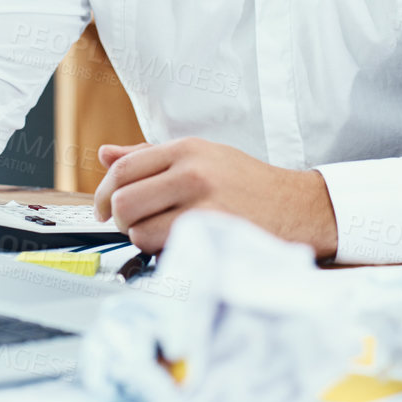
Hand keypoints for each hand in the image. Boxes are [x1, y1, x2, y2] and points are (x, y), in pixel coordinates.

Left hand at [91, 137, 336, 257]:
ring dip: (143, 239)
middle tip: (133, 225)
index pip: (123, 170)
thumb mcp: (202, 156)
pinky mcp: (213, 233)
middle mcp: (193, 171)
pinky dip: (163, 252)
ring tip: (163, 235)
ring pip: (139, 230)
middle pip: (124, 201)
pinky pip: (163, 248)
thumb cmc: (247, 184)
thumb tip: (104, 154)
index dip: (103, 193)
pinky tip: (180, 245)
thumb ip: (150, 156)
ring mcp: (204, 204)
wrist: (300, 207)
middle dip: (120, 220)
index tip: (102, 208)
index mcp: (186, 149)